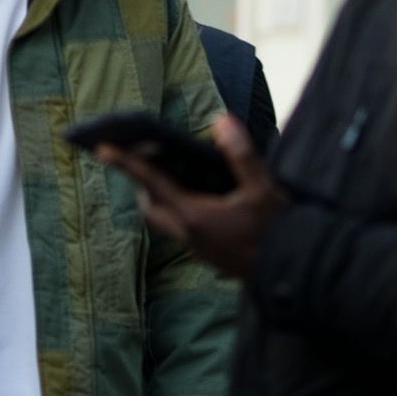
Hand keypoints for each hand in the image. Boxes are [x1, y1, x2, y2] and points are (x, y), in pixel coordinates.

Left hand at [100, 115, 286, 282]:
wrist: (292, 274)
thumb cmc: (278, 232)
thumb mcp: (264, 189)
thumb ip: (241, 154)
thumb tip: (221, 122)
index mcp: (195, 217)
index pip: (153, 183)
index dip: (127, 163)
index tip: (104, 148)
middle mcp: (189, 235)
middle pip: (150, 206)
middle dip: (143, 183)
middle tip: (147, 158)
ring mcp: (197, 248)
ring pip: (164, 220)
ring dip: (161, 197)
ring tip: (174, 172)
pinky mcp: (208, 254)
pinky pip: (182, 228)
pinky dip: (180, 207)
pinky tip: (201, 194)